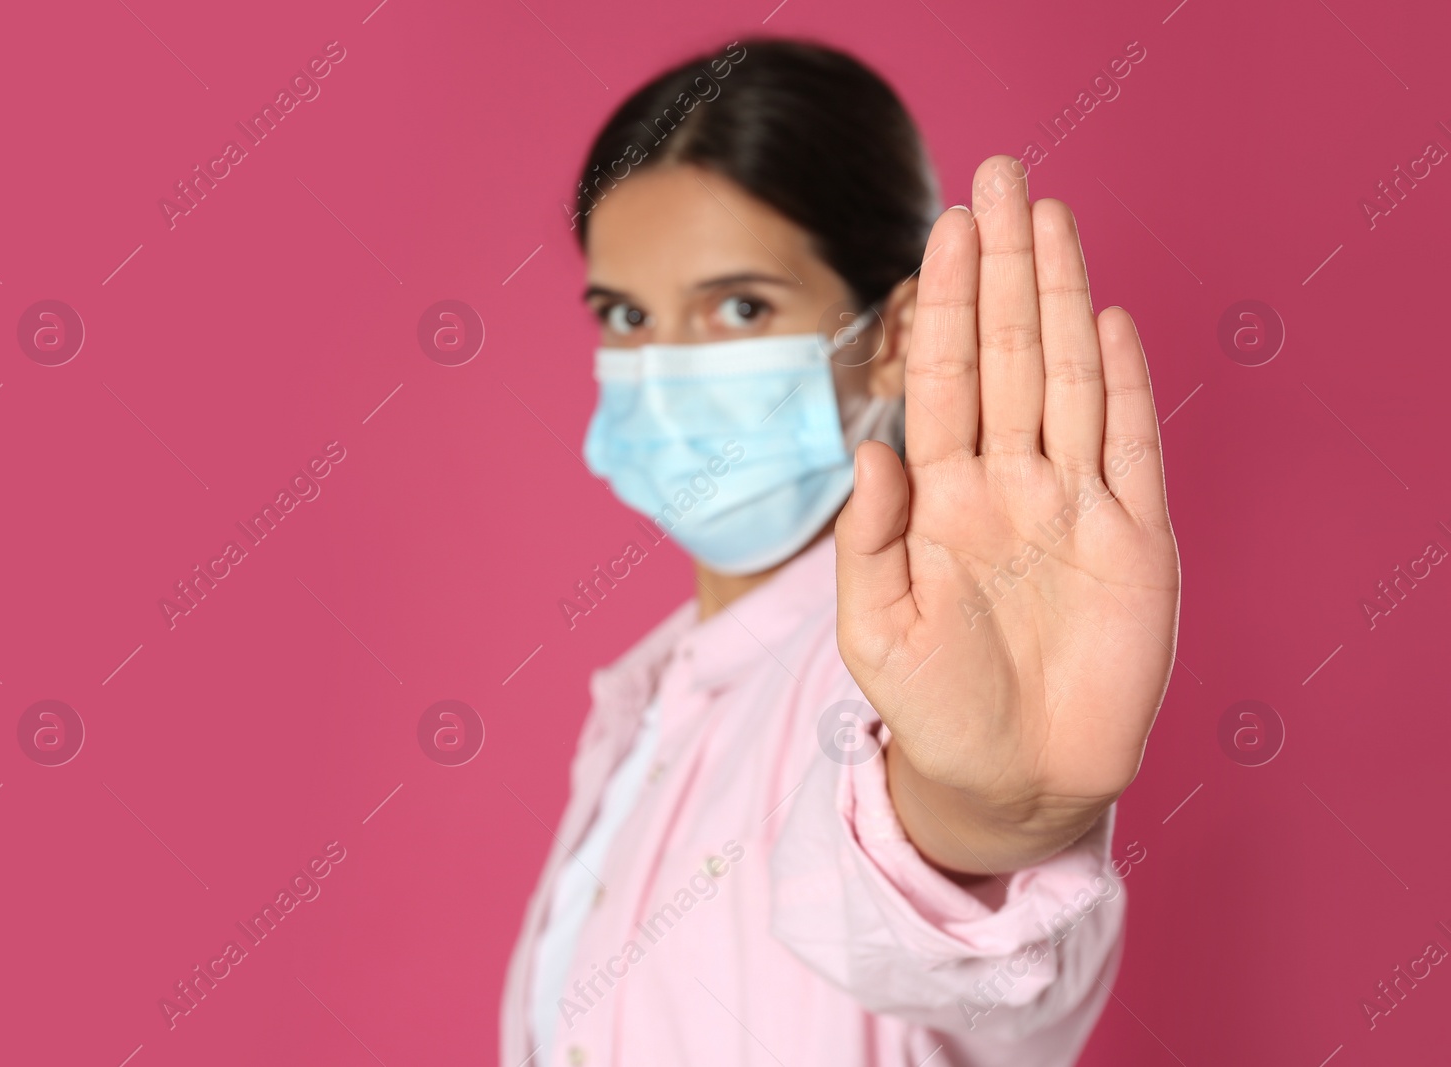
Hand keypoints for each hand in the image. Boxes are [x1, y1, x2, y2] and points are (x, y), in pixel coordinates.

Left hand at [835, 156, 1180, 876]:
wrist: (1010, 780)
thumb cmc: (932, 708)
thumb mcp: (875, 630)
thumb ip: (868, 540)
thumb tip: (866, 447)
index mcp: (940, 501)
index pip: (944, 378)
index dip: (948, 303)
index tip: (945, 227)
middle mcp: (1008, 485)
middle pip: (1010, 355)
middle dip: (1005, 268)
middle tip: (1000, 175)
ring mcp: (1073, 506)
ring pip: (1070, 380)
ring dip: (1063, 299)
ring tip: (1051, 218)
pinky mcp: (1135, 542)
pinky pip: (1131, 448)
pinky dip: (1126, 385)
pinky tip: (1110, 320)